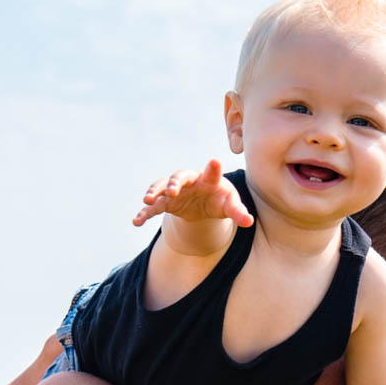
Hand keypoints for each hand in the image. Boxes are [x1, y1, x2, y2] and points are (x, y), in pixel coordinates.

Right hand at [134, 158, 253, 227]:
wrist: (206, 204)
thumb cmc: (220, 200)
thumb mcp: (230, 206)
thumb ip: (238, 212)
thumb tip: (249, 222)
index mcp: (209, 179)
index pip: (212, 173)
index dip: (213, 168)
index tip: (215, 162)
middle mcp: (189, 181)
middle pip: (180, 176)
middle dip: (175, 183)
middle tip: (172, 191)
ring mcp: (175, 191)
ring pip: (162, 187)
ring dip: (154, 192)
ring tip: (147, 200)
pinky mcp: (166, 202)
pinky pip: (153, 206)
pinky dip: (145, 212)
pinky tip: (137, 221)